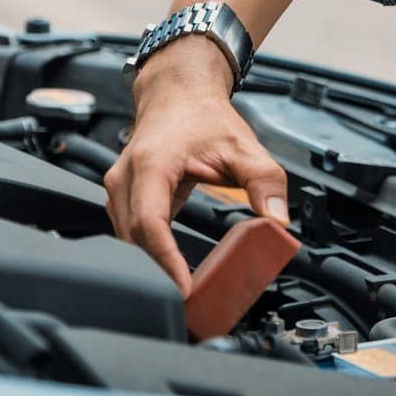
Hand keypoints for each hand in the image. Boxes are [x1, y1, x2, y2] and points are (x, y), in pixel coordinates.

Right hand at [104, 37, 288, 292]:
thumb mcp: (245, 147)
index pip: (150, 225)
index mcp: (152, 165)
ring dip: (151, 264)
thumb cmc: (205, 117)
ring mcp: (118, 187)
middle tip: (190, 302)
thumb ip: (266, 183)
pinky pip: (129, 232)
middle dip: (159, 272)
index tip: (184, 288)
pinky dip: (149, 251)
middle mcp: (125, 178)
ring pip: (127, 239)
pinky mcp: (121, 195)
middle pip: (134, 239)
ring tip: (182, 290)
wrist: (179, 92)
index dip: (165, 262)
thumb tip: (278, 221)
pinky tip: (170, 268)